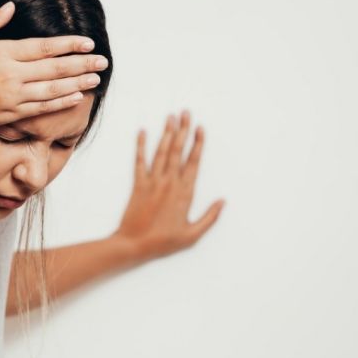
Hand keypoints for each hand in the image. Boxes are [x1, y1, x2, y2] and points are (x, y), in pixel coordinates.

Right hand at [0, 1, 108, 131]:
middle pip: (55, 67)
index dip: (69, 45)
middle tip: (103, 61)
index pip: (44, 47)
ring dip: (77, 83)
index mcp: (3, 53)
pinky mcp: (12, 113)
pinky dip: (61, 102)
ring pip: (53, 89)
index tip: (88, 42)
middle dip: (82, 63)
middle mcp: (12, 75)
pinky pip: (43, 107)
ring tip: (96, 78)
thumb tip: (10, 6)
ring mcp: (14, 96)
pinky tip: (77, 97)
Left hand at [112, 110, 224, 261]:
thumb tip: (223, 201)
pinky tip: (143, 131)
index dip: (198, 143)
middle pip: (178, 151)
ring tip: (171, 116)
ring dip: (167, 133)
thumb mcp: (192, 235)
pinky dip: (141, 145)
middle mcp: (169, 182)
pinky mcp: (138, 184)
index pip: (193, 162)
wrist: (134, 245)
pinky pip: (139, 161)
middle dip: (183, 130)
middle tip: (186, 112)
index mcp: (184, 192)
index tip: (201, 128)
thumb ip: (209, 217)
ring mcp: (153, 182)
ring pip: (161, 152)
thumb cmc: (164, 242)